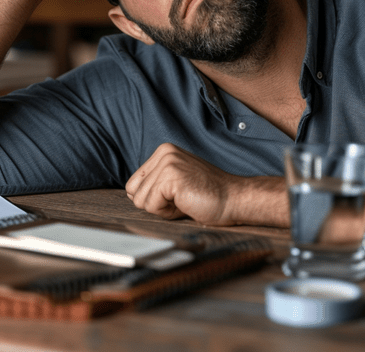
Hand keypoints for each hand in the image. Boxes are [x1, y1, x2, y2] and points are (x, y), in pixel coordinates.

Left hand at [125, 143, 241, 224]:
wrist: (233, 200)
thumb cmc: (207, 196)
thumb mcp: (175, 184)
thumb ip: (153, 184)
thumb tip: (131, 193)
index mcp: (163, 151)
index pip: (133, 184)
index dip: (152, 198)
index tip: (176, 196)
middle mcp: (163, 152)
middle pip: (133, 192)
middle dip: (154, 204)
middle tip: (181, 200)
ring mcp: (167, 163)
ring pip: (140, 200)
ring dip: (162, 209)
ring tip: (185, 201)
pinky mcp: (171, 177)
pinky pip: (150, 205)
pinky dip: (166, 212)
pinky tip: (186, 203)